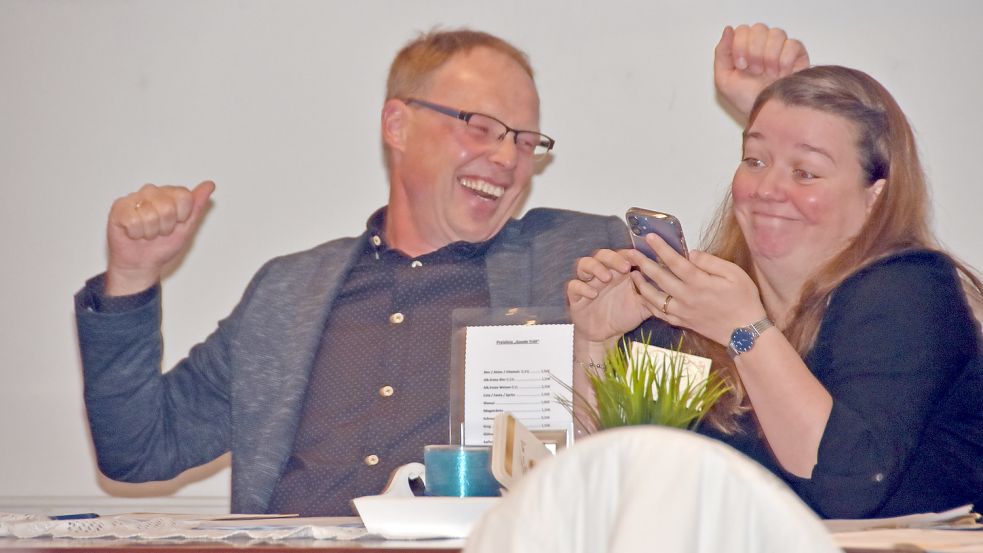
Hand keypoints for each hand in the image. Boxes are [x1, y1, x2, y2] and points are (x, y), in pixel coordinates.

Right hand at [105, 180, 214, 295]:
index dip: (182, 217)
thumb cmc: (163, 246)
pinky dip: (136, 234)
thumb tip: (209, 184)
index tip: (176, 224)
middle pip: (168, 207)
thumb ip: (197, 206)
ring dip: (150, 232)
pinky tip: (134, 233)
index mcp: (170, 193)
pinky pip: (133, 221)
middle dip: (166, 227)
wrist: (142, 264)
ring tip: (147, 233)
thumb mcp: (187, 228)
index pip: (184, 197)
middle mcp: (152, 191)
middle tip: (159, 232)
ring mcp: (133, 198)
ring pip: (150, 215)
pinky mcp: (118, 208)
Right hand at [566, 249, 651, 342]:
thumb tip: (674, 285)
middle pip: (602, 254)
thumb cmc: (623, 316)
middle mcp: (602, 274)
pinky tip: (593, 294)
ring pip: (584, 264)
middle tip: (625, 267)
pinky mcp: (576, 296)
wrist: (604, 335)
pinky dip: (582, 287)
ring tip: (606, 277)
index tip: (640, 258)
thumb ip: (655, 294)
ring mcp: (587, 283)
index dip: (629, 254)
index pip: (622, 255)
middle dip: (613, 258)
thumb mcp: (643, 306)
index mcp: (618, 273)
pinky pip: (573, 285)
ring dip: (595, 267)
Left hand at [624, 233, 764, 345]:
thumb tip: (690, 253)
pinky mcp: (682, 322)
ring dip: (641, 284)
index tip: (649, 237)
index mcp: (700, 283)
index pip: (675, 261)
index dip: (661, 248)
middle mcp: (687, 297)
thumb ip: (711, 262)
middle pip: (659, 277)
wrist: (745, 332)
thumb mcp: (734, 274)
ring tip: (633, 273)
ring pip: (654, 297)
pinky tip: (642, 295)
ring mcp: (682, 311)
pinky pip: (659, 313)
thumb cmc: (744, 300)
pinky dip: (648, 304)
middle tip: (631, 252)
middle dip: (643, 263)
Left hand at [714, 23, 809, 119]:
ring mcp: (781, 49)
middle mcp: (763, 46)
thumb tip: (728, 29)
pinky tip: (782, 75)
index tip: (741, 66)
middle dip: (754, 52)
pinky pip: (793, 44)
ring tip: (769, 75)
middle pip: (759, 29)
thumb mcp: (724, 80)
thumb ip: (722, 53)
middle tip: (755, 71)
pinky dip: (785, 61)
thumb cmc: (746, 100)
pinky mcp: (798, 55)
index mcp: (744, 49)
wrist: (767, 115)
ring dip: (769, 57)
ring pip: (776, 34)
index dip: (740, 46)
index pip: (742, 30)